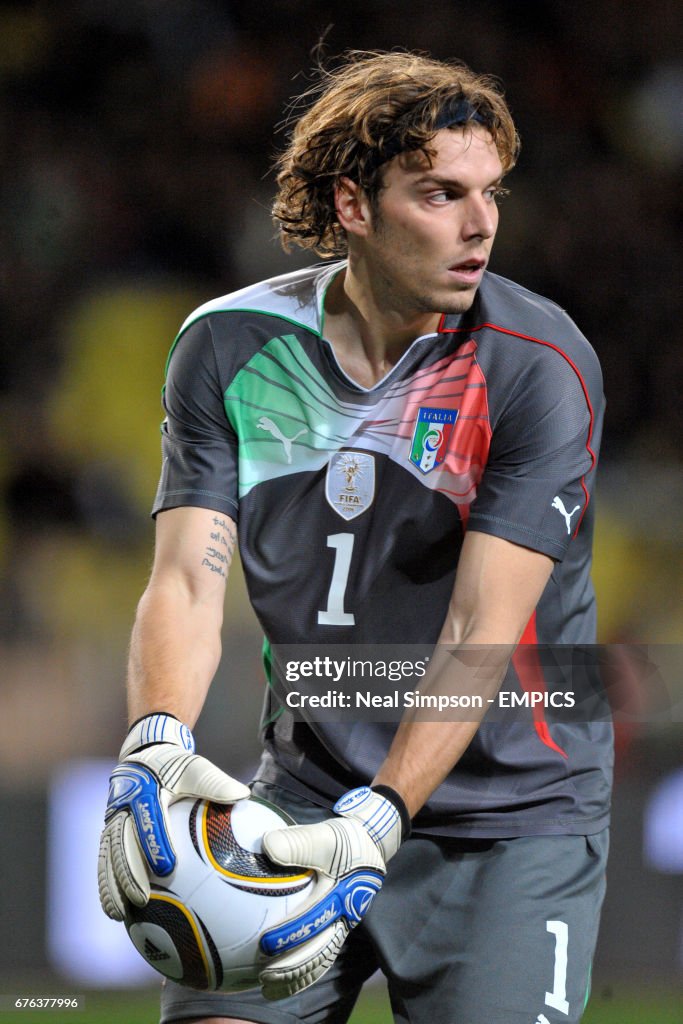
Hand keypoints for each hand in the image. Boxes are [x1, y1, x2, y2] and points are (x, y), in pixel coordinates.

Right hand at [97, 712, 249, 920]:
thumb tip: (242, 795)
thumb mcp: (195, 768)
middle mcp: (123, 806)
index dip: (157, 843)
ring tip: (120, 913)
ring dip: (111, 884)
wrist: (145, 754)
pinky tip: (114, 910)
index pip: (150, 819)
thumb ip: (215, 783)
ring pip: (108, 855)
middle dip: (129, 872)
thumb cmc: (176, 766)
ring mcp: (112, 820)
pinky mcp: (107, 832)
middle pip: (122, 842)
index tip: (168, 868)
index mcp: (145, 790)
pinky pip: (103, 859)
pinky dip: (105, 884)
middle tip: (142, 898)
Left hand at [258, 786, 407, 999]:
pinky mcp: (339, 928)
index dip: (289, 934)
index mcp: (340, 897)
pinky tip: (282, 976)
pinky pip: (322, 954)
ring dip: (297, 976)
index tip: (263, 945)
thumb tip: (268, 846)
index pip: (313, 921)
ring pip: (321, 959)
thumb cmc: (345, 841)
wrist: (370, 844)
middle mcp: (344, 918)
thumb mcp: (326, 835)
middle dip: (291, 970)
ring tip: (269, 988)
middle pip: (319, 953)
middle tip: (264, 980)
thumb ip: (299, 842)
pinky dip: (304, 969)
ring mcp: (343, 926)